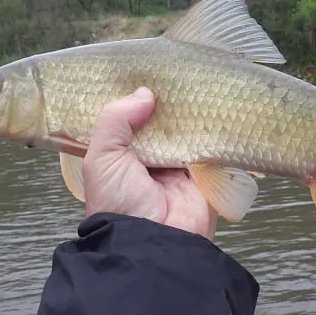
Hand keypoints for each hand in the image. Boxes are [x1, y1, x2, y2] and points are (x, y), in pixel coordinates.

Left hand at [82, 87, 216, 239]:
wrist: (155, 243)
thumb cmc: (119, 201)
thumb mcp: (102, 157)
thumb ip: (115, 120)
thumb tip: (144, 93)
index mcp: (121, 156)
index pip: (128, 120)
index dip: (133, 99)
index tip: (143, 73)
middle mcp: (149, 159)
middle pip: (159, 124)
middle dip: (164, 103)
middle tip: (174, 72)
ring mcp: (177, 165)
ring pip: (183, 131)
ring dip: (188, 113)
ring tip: (194, 80)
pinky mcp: (202, 172)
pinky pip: (207, 145)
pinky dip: (209, 129)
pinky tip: (213, 104)